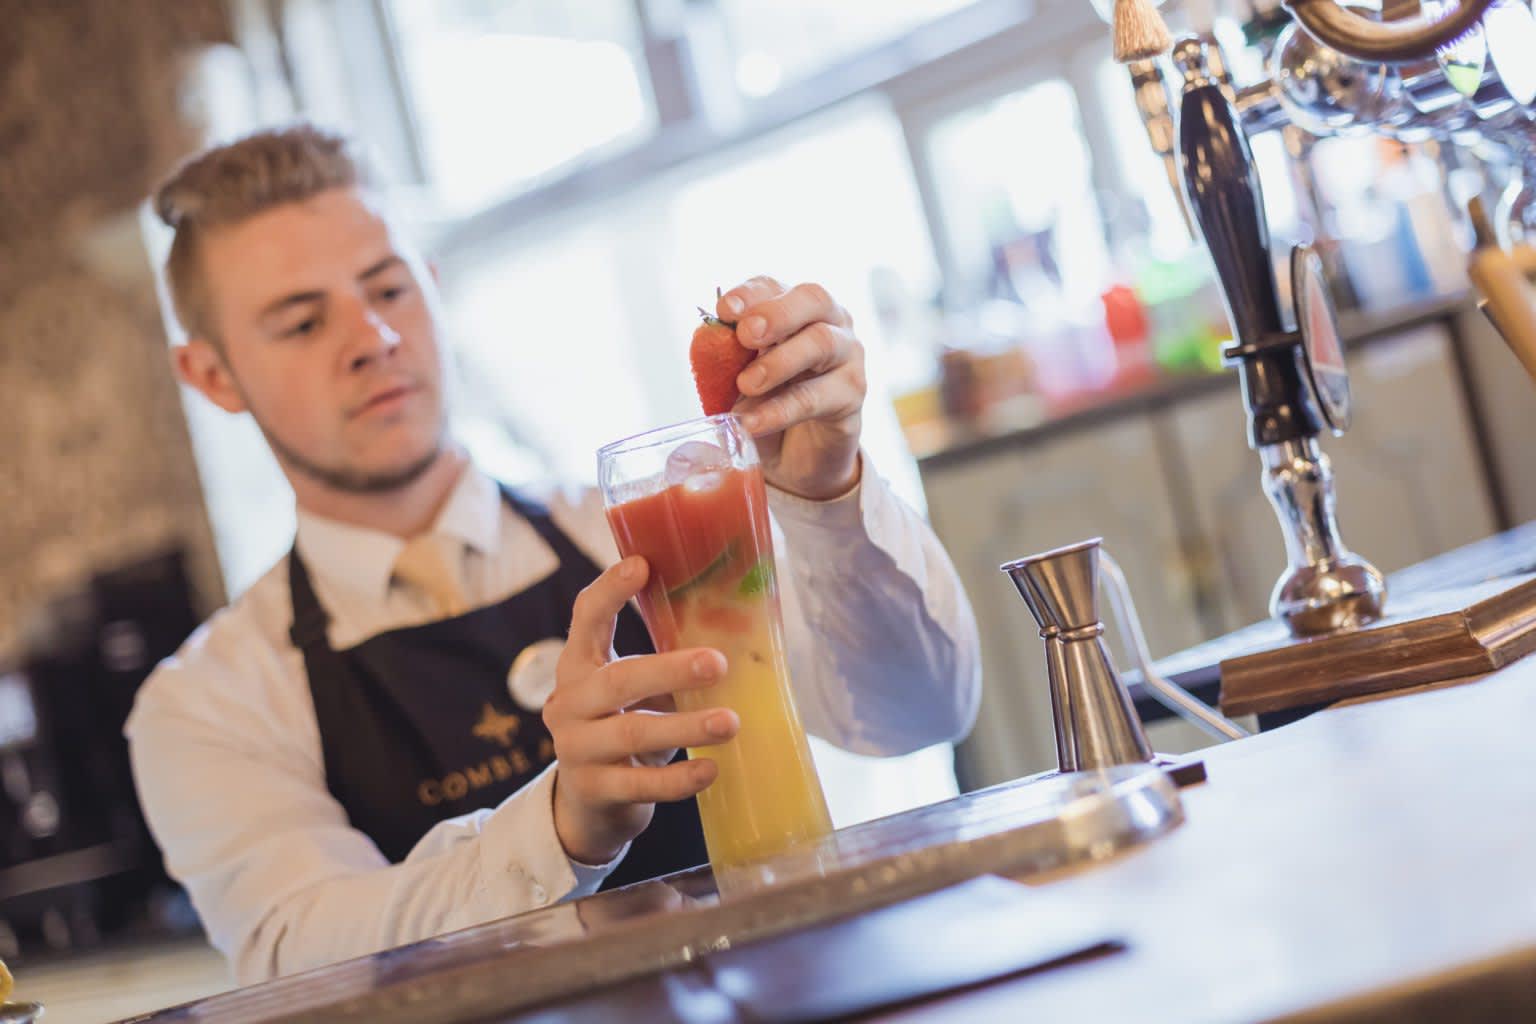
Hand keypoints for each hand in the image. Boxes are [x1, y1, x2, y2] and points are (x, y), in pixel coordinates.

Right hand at [544, 556, 739, 864]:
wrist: (588, 804)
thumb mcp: (634, 693)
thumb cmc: (624, 729)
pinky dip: (678, 779)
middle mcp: (569, 703)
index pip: (585, 618)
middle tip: (719, 663)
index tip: (642, 564)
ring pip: (632, 734)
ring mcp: (577, 749)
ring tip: (730, 723)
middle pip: (617, 681)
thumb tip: (738, 633)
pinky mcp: (594, 790)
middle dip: (670, 670)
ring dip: (685, 727)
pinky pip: (640, 784)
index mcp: (579, 666)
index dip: (610, 590)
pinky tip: (711, 770)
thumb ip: (665, 667)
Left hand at [717, 277, 865, 500]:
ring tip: (747, 384)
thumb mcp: (738, 377)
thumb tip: (709, 342)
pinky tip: (753, 422)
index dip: (750, 294)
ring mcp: (847, 355)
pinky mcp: (851, 395)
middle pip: (813, 298)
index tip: (724, 310)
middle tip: (746, 335)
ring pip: (822, 342)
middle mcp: (828, 321)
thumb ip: (726, 358)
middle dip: (776, 314)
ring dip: (780, 361)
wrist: (795, 453)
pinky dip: (782, 409)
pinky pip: (817, 397)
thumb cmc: (767, 401)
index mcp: (793, 308)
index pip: (774, 287)